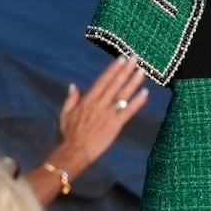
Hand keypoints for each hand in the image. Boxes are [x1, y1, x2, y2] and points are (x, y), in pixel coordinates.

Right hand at [49, 58, 148, 174]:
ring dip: (133, 82)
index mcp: (87, 100)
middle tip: (135, 58)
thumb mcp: (65, 114)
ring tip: (142, 72)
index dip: (112, 69)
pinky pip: (128, 111)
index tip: (120, 59)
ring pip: (122, 94)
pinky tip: (145, 93)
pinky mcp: (115, 125)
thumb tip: (73, 86)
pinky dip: (137, 102)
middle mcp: (99, 104)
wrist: (74, 151)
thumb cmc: (68, 134)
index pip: (102, 80)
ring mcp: (108, 114)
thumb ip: (71, 99)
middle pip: (114, 84)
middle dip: (125, 70)